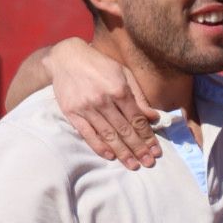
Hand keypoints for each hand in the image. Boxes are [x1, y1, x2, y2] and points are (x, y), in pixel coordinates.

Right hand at [48, 37, 161, 168]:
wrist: (66, 58)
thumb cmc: (99, 65)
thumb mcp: (124, 74)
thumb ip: (138, 96)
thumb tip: (153, 117)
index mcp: (118, 89)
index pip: (136, 119)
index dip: (148, 136)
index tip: (156, 150)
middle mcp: (103, 100)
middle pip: (124, 130)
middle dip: (138, 148)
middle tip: (149, 163)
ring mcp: (86, 108)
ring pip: (108, 135)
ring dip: (122, 152)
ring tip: (133, 164)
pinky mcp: (72, 113)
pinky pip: (87, 134)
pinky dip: (99, 146)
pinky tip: (110, 156)